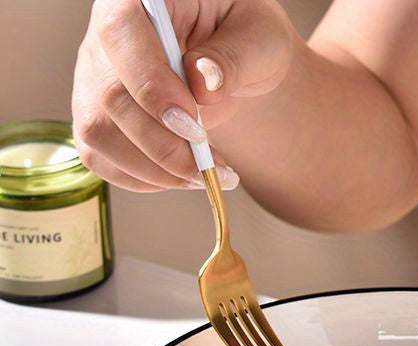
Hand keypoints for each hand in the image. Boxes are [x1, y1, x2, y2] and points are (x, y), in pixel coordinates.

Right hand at [71, 0, 294, 191]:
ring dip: (155, 169)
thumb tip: (203, 84)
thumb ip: (235, 58)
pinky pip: (101, 157)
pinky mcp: (98, 115)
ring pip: (98, 132)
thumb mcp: (261, 39)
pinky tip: (182, 177)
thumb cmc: (248, 39)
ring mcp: (95, 76)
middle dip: (163, 145)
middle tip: (213, 168)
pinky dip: (144, 179)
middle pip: (109, 96)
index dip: (152, 86)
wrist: (238, 60)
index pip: (121, 33)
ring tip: (206, 176)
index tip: (193, 126)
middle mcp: (106, 32)